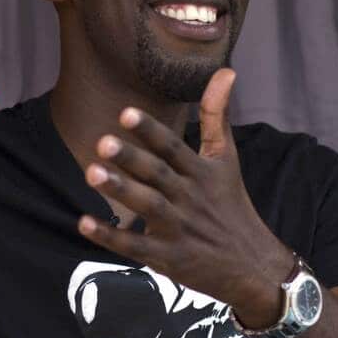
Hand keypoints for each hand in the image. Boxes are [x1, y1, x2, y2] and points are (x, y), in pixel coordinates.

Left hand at [77, 68, 294, 328]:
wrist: (254, 266)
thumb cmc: (231, 204)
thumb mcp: (226, 159)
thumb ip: (216, 115)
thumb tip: (225, 71)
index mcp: (201, 172)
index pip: (173, 147)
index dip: (150, 130)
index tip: (125, 113)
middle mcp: (189, 198)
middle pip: (158, 175)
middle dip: (131, 159)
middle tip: (102, 143)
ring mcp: (179, 228)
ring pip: (147, 207)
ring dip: (119, 191)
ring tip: (91, 172)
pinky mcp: (168, 257)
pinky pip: (136, 247)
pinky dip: (111, 237)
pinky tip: (84, 222)